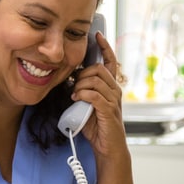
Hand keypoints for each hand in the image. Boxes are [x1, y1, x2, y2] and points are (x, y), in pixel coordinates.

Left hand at [71, 31, 125, 156]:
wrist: (107, 148)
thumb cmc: (96, 126)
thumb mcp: (86, 103)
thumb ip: (81, 90)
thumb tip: (68, 78)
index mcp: (110, 86)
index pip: (110, 61)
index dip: (105, 47)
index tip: (97, 35)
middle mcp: (115, 90)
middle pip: (98, 68)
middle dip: (82, 73)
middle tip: (74, 85)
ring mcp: (113, 100)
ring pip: (95, 80)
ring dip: (80, 85)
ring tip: (75, 95)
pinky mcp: (108, 110)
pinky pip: (94, 94)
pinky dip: (82, 94)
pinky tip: (76, 99)